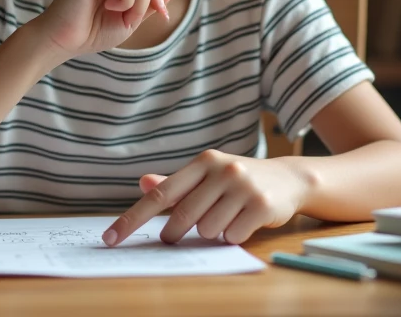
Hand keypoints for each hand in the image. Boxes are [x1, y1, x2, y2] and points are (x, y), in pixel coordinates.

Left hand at [102, 150, 310, 246]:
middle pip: (182, 216)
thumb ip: (176, 183)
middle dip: (176, 233)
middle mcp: (222, 169)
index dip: (133, 218)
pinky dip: (233, 237)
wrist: (289, 179)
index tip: (111, 238)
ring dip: (212, 233)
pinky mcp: (261, 204)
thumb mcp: (208, 176)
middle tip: (178, 236)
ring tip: (227, 218)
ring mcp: (243, 186)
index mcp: (203, 162)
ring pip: (207, 230)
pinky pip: (232, 236)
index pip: (160, 195)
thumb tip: (143, 183)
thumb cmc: (239, 180)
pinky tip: (244, 222)